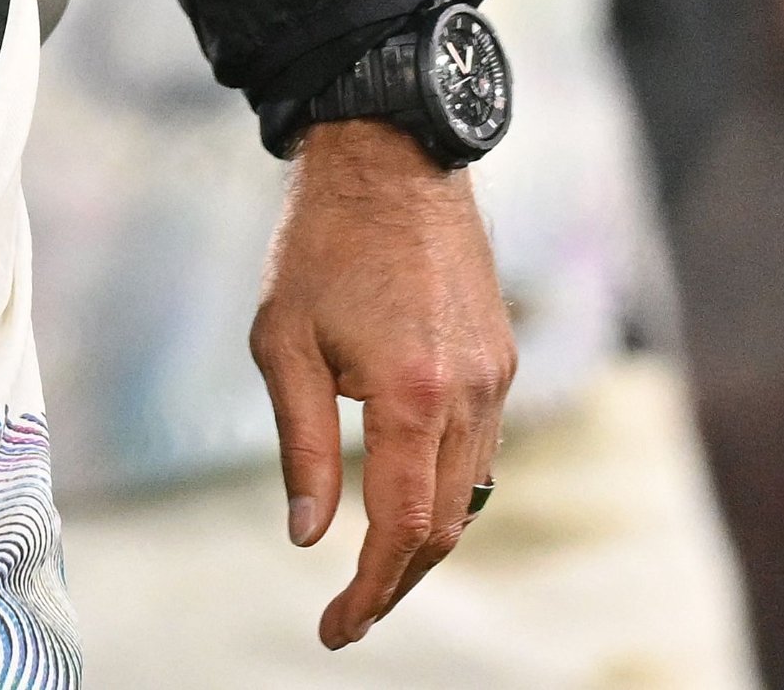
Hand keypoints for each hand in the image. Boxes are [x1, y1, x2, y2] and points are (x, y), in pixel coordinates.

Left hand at [251, 116, 517, 648]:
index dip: (371, 591)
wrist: (390, 154)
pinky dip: (447, 486)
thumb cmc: (321, 241)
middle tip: (349, 613)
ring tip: (373, 566)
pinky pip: (482, 447)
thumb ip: (303, 445)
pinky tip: (406, 491)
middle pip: (446, 526)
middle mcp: (469, 392)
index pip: (402, 528)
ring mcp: (495, 374)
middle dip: (398, 580)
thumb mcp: (283, 343)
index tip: (337, 629)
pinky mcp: (500, 355)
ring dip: (427, 538)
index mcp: (411, 393)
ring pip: (472, 492)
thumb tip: (309, 536)